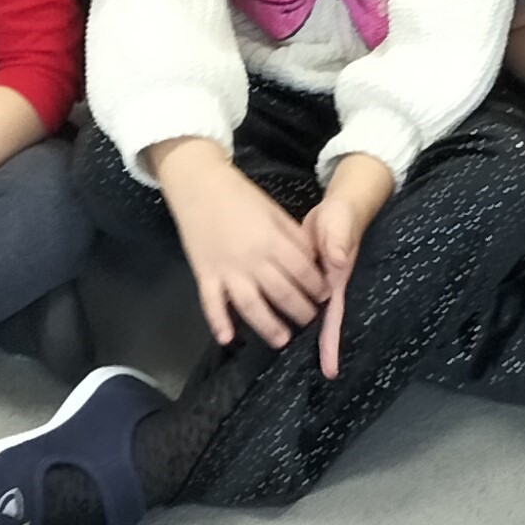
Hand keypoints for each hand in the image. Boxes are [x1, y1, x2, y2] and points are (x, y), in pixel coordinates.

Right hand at [157, 139, 326, 349]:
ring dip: (268, 325)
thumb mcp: (274, 211)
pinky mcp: (204, 274)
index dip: (317, 286)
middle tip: (310, 321)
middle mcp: (252, 259)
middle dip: (300, 310)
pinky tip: (228, 339)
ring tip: (282, 339)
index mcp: (272, 240)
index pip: (302, 271)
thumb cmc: (240, 195)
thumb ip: (293, 237)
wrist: (198, 184)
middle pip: (281, 292)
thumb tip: (313, 260)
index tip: (326, 297)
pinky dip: (218, 322)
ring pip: (251, 305)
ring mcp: (227, 269)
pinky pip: (211, 303)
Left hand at [304, 154, 393, 377]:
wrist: (342, 203)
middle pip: (324, 323)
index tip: (329, 370)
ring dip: (304, 333)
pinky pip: (298, 298)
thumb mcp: (340, 223)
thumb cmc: (343, 214)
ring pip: (310, 314)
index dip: (330, 343)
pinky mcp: (306, 274)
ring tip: (288, 354)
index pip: (333, 318)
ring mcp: (318, 282)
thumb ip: (338, 241)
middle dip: (319, 348)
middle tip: (313, 376)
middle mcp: (328, 287)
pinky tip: (278, 320)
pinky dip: (291, 310)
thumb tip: (335, 260)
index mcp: (335, 281)